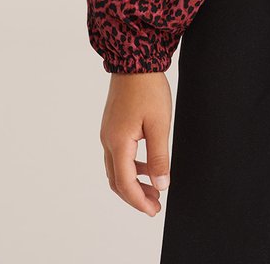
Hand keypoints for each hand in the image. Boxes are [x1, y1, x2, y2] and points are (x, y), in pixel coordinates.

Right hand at [100, 71, 172, 215]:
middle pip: (117, 180)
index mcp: (118, 142)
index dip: (139, 201)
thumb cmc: (147, 88)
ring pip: (117, 168)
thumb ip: (159, 157)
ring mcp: (108, 132)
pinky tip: (148, 165)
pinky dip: (132, 166)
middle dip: (135, 196)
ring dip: (133, 182)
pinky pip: (118, 154)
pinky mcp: (112, 125)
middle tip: (154, 206)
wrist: (134, 59)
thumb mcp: (159, 124)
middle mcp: (108, 140)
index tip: (154, 210)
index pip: (125, 183)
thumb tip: (160, 185)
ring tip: (154, 189)